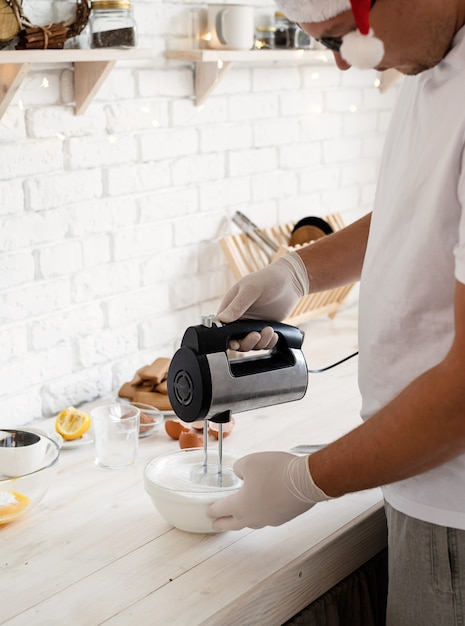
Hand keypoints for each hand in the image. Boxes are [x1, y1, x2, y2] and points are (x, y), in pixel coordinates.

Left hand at [208, 451, 329, 530]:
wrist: (305, 480)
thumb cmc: (277, 471)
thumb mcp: (249, 461)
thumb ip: (238, 468)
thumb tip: (240, 473)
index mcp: (240, 505)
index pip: (221, 510)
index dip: (212, 510)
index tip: (208, 512)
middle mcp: (253, 517)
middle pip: (233, 524)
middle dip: (222, 524)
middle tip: (215, 524)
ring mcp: (270, 519)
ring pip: (251, 522)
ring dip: (242, 520)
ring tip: (239, 516)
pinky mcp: (284, 517)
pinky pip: (267, 517)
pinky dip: (262, 513)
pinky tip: (264, 505)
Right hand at [217, 252, 308, 350]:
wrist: (291, 281)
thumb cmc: (269, 279)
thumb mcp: (251, 290)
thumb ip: (237, 305)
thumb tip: (222, 319)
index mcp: (230, 306)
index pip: (221, 327)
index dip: (226, 337)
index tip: (236, 340)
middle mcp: (239, 317)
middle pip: (235, 340)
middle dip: (246, 342)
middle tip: (256, 335)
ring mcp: (251, 324)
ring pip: (250, 344)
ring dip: (259, 343)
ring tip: (269, 330)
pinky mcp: (263, 328)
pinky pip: (263, 343)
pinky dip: (268, 343)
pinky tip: (274, 334)